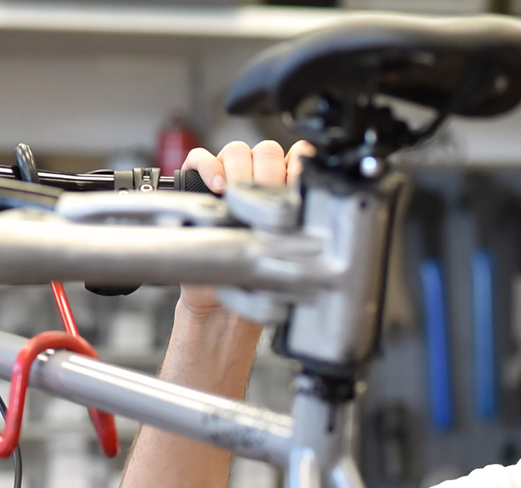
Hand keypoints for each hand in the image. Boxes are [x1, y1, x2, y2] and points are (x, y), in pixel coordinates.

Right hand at [178, 140, 313, 316]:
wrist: (221, 305)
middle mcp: (258, 181)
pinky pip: (199, 158)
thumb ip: (302, 231)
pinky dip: (208, 167)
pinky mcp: (198, 185)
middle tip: (263, 199)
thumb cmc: (256, 279)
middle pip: (266, 150)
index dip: (299, 162)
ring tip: (238, 196)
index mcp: (285, 191)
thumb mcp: (288, 253)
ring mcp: (228, 180)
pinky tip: (218, 186)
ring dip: (240, 169)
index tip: (296, 180)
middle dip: (267, 171)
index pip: (298, 156)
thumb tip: (323, 219)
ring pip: (237, 150)